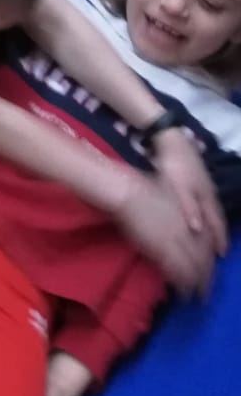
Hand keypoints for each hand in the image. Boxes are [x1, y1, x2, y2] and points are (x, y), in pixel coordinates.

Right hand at [114, 172, 216, 296]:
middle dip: (205, 276)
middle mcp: (188, 231)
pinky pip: (176, 269)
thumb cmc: (144, 190)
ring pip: (192, 267)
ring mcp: (174, 239)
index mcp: (191, 219)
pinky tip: (180, 290)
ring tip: (193, 294)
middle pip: (203, 259)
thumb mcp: (172, 200)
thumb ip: (183, 215)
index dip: (209, 259)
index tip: (207, 269)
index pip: (208, 245)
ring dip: (195, 283)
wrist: (128, 191)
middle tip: (203, 289)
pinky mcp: (160, 247)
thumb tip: (190, 227)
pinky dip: (180, 282)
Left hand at [153, 126, 227, 255]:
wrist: (172, 140)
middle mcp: (210, 194)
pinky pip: (208, 203)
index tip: (222, 255)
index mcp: (207, 197)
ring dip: (216, 225)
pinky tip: (204, 215)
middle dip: (220, 235)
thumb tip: (198, 230)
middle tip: (222, 252)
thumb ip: (189, 207)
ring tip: (216, 238)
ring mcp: (205, 186)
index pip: (217, 223)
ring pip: (214, 210)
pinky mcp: (198, 180)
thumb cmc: (175, 165)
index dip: (219, 239)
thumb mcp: (180, 187)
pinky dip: (209, 214)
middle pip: (218, 218)